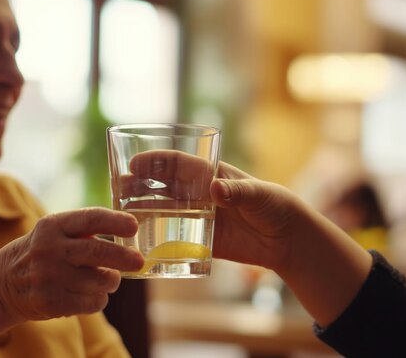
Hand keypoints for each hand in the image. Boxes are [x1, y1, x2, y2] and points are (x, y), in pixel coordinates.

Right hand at [0, 207, 142, 342]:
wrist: (0, 286)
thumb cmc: (39, 253)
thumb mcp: (53, 232)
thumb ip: (84, 230)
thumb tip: (128, 234)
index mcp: (52, 226)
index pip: (90, 218)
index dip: (115, 222)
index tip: (133, 227)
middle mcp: (49, 249)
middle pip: (98, 252)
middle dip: (124, 257)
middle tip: (139, 261)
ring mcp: (49, 277)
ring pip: (101, 280)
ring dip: (111, 280)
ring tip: (106, 278)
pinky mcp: (52, 302)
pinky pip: (94, 301)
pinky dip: (99, 298)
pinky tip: (89, 293)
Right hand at [126, 150, 304, 270]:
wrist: (286, 239)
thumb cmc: (275, 205)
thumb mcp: (259, 195)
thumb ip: (238, 191)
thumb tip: (214, 189)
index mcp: (212, 175)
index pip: (179, 164)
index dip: (156, 163)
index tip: (135, 165)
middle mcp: (200, 195)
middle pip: (165, 187)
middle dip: (141, 185)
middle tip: (119, 188)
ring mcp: (200, 218)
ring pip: (165, 211)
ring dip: (144, 210)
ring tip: (123, 213)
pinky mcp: (203, 242)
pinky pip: (176, 239)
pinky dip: (159, 240)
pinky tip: (141, 243)